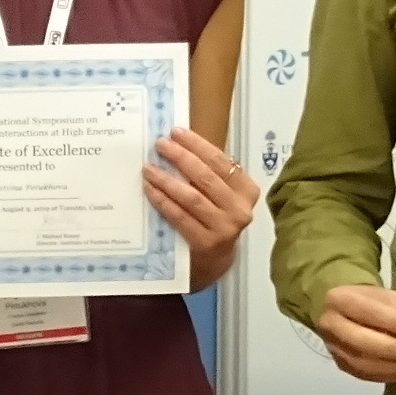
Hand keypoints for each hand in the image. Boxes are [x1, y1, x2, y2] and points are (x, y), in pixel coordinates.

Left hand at [143, 128, 260, 283]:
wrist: (214, 261)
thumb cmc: (213, 220)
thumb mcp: (219, 196)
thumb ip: (207, 175)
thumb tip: (177, 144)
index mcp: (246, 190)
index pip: (220, 161)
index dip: (197, 145)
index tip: (176, 132)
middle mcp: (240, 209)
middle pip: (206, 177)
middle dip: (180, 157)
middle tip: (160, 145)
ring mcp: (225, 228)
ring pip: (192, 196)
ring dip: (167, 180)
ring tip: (149, 168)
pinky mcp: (206, 243)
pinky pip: (180, 216)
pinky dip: (163, 201)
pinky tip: (150, 190)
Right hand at [316, 282, 395, 382]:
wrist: (343, 313)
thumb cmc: (368, 301)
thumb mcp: (383, 296)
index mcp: (340, 300)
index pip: (369, 312)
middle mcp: (331, 324)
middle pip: (363, 341)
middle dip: (395, 348)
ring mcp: (333, 348)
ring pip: (363, 363)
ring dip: (392, 365)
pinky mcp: (340, 364)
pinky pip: (364, 373)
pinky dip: (387, 374)